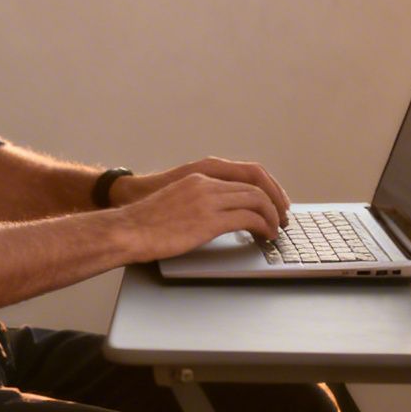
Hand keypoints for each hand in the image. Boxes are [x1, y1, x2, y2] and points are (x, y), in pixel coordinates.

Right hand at [109, 158, 290, 262]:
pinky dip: (263, 227)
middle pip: (255, 186)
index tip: (273, 203)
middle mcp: (206, 183)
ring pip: (256, 201)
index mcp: (199, 176)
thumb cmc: (146, 222)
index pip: (244, 176)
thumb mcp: (175, 200)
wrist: (129, 230)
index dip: (265, 190)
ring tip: (276, 230)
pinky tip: (265, 235)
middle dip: (273, 203)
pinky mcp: (209, 221)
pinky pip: (248, 219)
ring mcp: (208, 201)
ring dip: (272, 217)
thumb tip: (217, 214)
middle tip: (281, 218)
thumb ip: (197, 200)